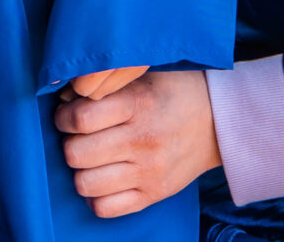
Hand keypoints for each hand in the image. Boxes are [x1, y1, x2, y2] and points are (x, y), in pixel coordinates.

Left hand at [53, 69, 220, 217]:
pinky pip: (105, 208)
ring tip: (93, 158)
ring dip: (81, 170)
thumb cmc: (177, 92)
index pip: (80, 119)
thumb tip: (64, 98)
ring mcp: (149, 172)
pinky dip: (96, 196)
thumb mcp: (145, 75)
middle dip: (70, 143)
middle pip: (77, 154)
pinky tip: (105, 178)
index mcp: (139, 104)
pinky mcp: (153, 195)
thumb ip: (105, 84)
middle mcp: (143, 140)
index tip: (69, 114)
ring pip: (85, 184)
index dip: (64, 117)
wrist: (220, 122)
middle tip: (80, 136)